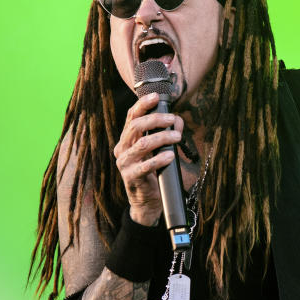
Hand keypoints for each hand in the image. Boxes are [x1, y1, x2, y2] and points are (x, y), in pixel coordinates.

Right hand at [113, 93, 183, 224]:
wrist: (147, 203)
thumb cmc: (155, 174)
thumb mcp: (161, 151)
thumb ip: (168, 134)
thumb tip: (178, 119)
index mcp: (127, 140)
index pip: (131, 117)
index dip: (142, 104)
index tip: (156, 96)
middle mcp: (122, 149)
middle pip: (135, 127)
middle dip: (155, 119)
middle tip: (172, 119)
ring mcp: (125, 164)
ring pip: (142, 144)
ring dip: (161, 138)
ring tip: (177, 137)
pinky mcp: (131, 178)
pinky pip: (145, 166)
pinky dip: (159, 159)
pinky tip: (170, 156)